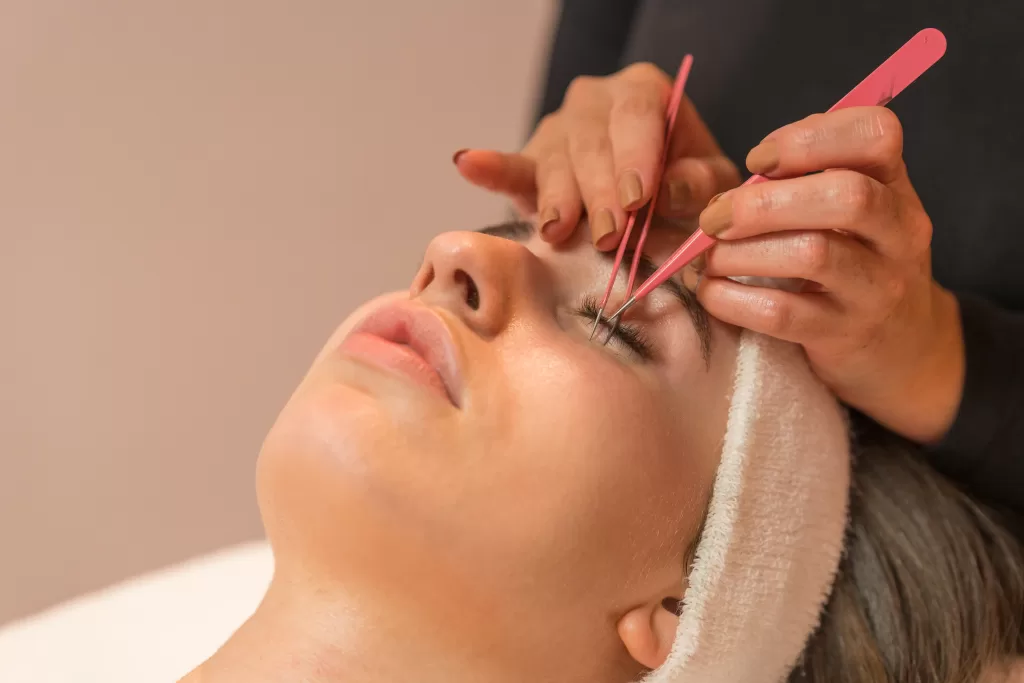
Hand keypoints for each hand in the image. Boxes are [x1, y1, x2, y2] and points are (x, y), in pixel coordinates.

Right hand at [453, 63, 739, 248]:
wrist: (658, 193)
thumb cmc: (686, 181)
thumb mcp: (709, 182)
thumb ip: (698, 181)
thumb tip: (670, 190)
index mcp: (643, 92)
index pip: (636, 114)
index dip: (636, 156)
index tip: (638, 199)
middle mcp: (595, 100)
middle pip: (592, 142)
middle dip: (599, 192)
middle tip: (608, 235)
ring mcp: (559, 129)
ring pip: (555, 160)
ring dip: (560, 199)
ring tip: (560, 230)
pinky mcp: (533, 162)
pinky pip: (512, 165)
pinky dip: (491, 168)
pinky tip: (467, 162)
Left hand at [692, 106, 963, 443]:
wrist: (901, 349)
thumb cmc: (853, 263)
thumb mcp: (849, 212)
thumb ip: (802, 179)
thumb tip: (729, 185)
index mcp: (893, 185)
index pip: (876, 133)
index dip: (809, 137)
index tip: (757, 159)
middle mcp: (898, 232)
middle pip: (846, 195)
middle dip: (764, 202)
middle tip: (714, 217)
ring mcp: (877, 287)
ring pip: (813, 254)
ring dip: (742, 251)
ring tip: (710, 256)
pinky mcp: (844, 334)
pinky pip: (783, 313)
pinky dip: (733, 300)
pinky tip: (711, 292)